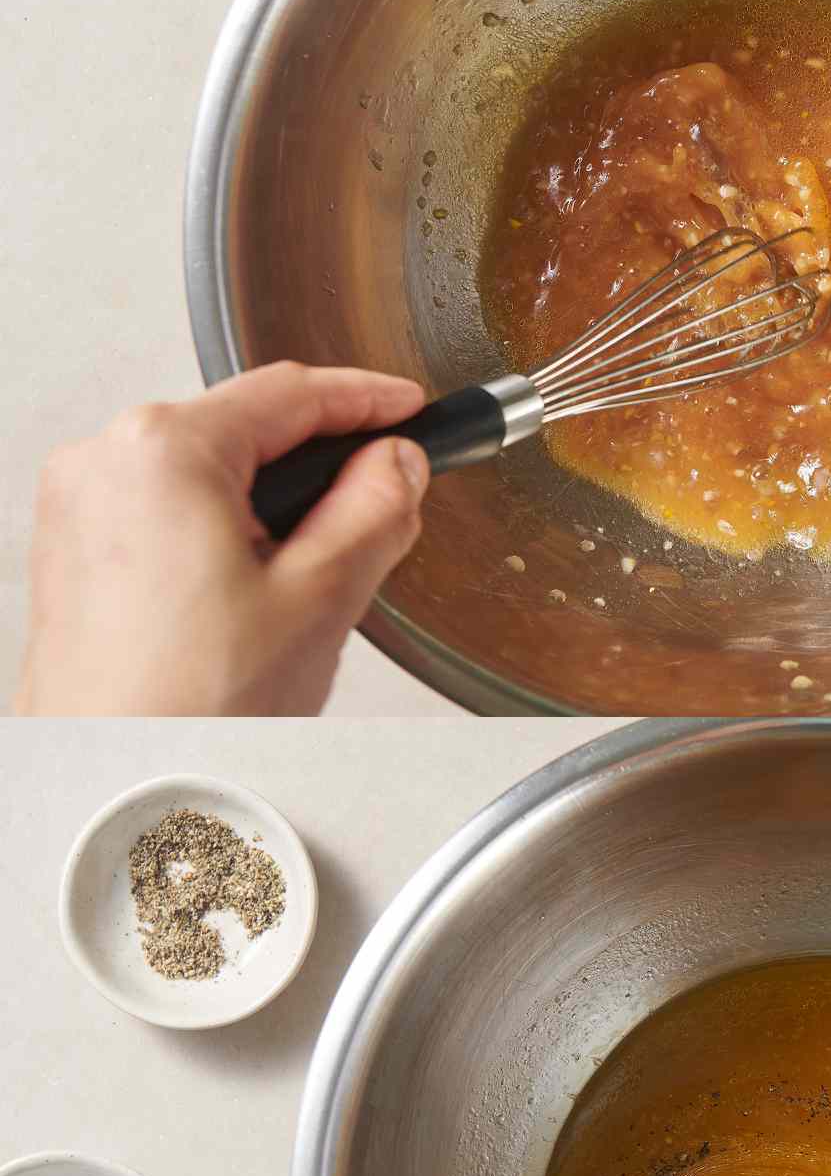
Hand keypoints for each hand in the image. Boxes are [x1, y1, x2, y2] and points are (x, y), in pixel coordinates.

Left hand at [17, 364, 430, 714]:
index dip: (367, 398)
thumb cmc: (187, 708)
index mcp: (163, 450)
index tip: (411, 410)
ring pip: (205, 476)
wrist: (111, 783)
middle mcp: (104, 462)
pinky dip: (221, 538)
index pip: (290, 391)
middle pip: (244, 431)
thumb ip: (374, 511)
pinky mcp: (73, 555)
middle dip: (318, 465)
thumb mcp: (319, 598)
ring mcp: (78, 509)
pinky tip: (254, 600)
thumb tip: (397, 464)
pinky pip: (165, 516)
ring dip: (270, 508)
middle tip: (384, 506)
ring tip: (315, 578)